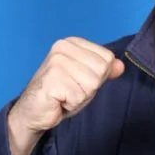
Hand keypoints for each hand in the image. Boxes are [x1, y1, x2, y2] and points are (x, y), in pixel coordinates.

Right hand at [8, 38, 123, 154]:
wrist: (34, 111)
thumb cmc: (61, 94)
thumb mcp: (87, 79)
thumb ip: (104, 70)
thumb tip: (120, 65)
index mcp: (72, 43)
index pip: (107, 58)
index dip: (98, 76)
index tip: (79, 80)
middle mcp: (63, 48)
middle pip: (101, 70)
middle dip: (90, 87)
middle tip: (71, 90)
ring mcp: (56, 62)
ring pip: (92, 84)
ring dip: (81, 96)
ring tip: (65, 95)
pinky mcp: (52, 79)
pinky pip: (79, 96)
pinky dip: (72, 104)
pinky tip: (59, 100)